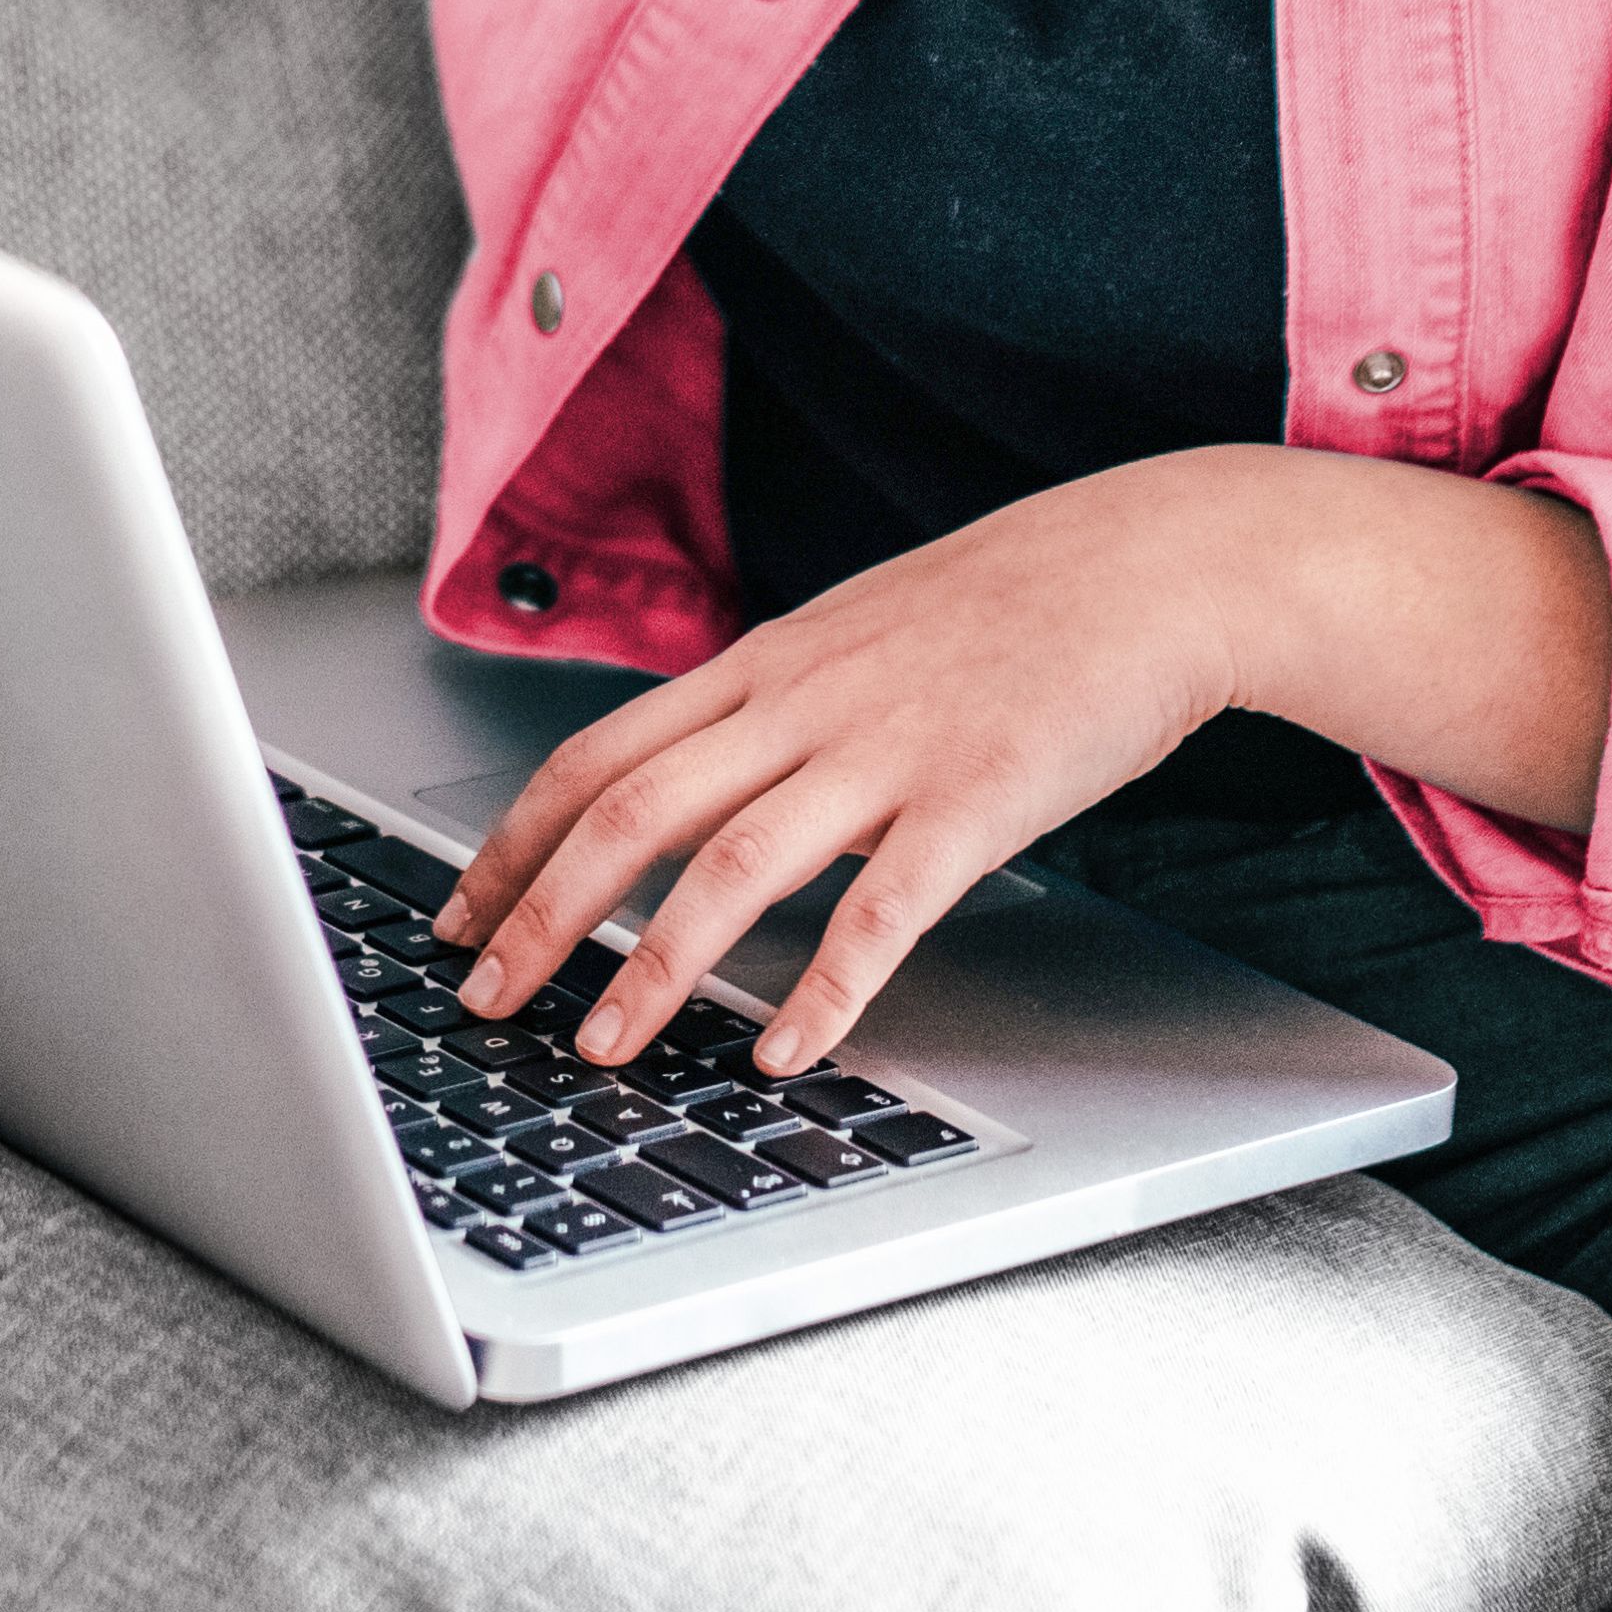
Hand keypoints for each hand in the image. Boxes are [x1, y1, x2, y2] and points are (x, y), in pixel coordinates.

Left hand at [432, 454, 1262, 1079]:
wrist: (1153, 563)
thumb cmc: (1015, 604)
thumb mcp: (858, 633)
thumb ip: (772, 706)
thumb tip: (689, 783)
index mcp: (766, 664)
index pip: (595, 753)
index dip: (512, 842)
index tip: (459, 917)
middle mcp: (803, 701)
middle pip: (629, 811)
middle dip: (541, 916)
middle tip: (482, 1002)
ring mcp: (886, 747)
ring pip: (730, 863)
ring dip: (652, 966)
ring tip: (601, 1046)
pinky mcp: (974, 798)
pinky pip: (880, 906)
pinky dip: (824, 986)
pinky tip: (785, 1049)